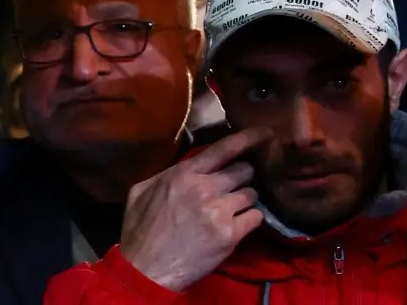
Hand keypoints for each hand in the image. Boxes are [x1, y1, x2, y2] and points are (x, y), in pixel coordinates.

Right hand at [119, 128, 270, 291]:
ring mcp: (220, 211)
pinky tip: (237, 226)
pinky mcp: (230, 235)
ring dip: (245, 201)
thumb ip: (168, 173)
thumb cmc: (140, 232)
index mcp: (184, 174)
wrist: (144, 272)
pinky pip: (256, 217)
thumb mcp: (142, 192)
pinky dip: (250, 220)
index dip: (250, 138)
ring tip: (231, 210)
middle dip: (242, 178)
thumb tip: (190, 163)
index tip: (267, 133)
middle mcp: (205, 188)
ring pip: (252, 193)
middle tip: (231, 189)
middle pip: (245, 170)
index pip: (226, 147)